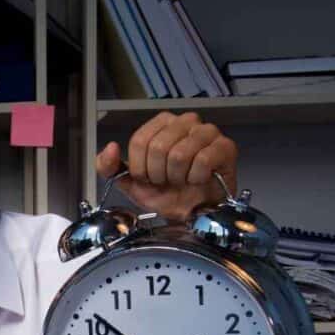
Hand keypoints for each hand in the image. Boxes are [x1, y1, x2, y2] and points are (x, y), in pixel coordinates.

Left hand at [95, 112, 238, 222]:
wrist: (189, 212)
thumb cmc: (165, 193)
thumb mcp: (129, 182)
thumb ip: (109, 166)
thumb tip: (110, 148)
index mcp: (161, 124)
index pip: (139, 141)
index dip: (140, 167)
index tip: (148, 176)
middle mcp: (185, 122)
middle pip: (158, 147)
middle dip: (158, 173)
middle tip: (167, 180)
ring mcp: (207, 132)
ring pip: (179, 154)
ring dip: (177, 176)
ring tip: (182, 179)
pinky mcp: (225, 146)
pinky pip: (203, 160)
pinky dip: (196, 177)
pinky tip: (198, 178)